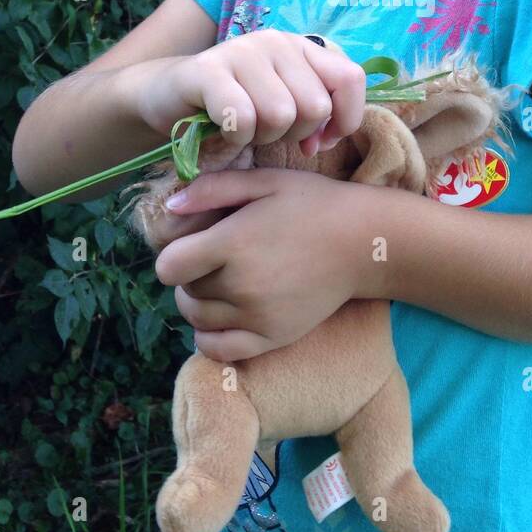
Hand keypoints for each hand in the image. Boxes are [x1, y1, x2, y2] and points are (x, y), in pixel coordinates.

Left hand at [154, 169, 385, 360]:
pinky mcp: (272, 337)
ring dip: (199, 302)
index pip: (168, 267)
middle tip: (216, 258)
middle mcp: (241, 285)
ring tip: (222, 282)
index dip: (173, 254)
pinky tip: (221, 316)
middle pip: (184, 291)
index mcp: (234, 243)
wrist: (363, 243)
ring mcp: (257, 316)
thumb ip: (212, 189)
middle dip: (192, 274)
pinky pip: (219, 349)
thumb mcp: (264, 182)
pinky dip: (208, 337)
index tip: (192, 244)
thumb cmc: (313, 204)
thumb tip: (169, 208)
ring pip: (197, 320)